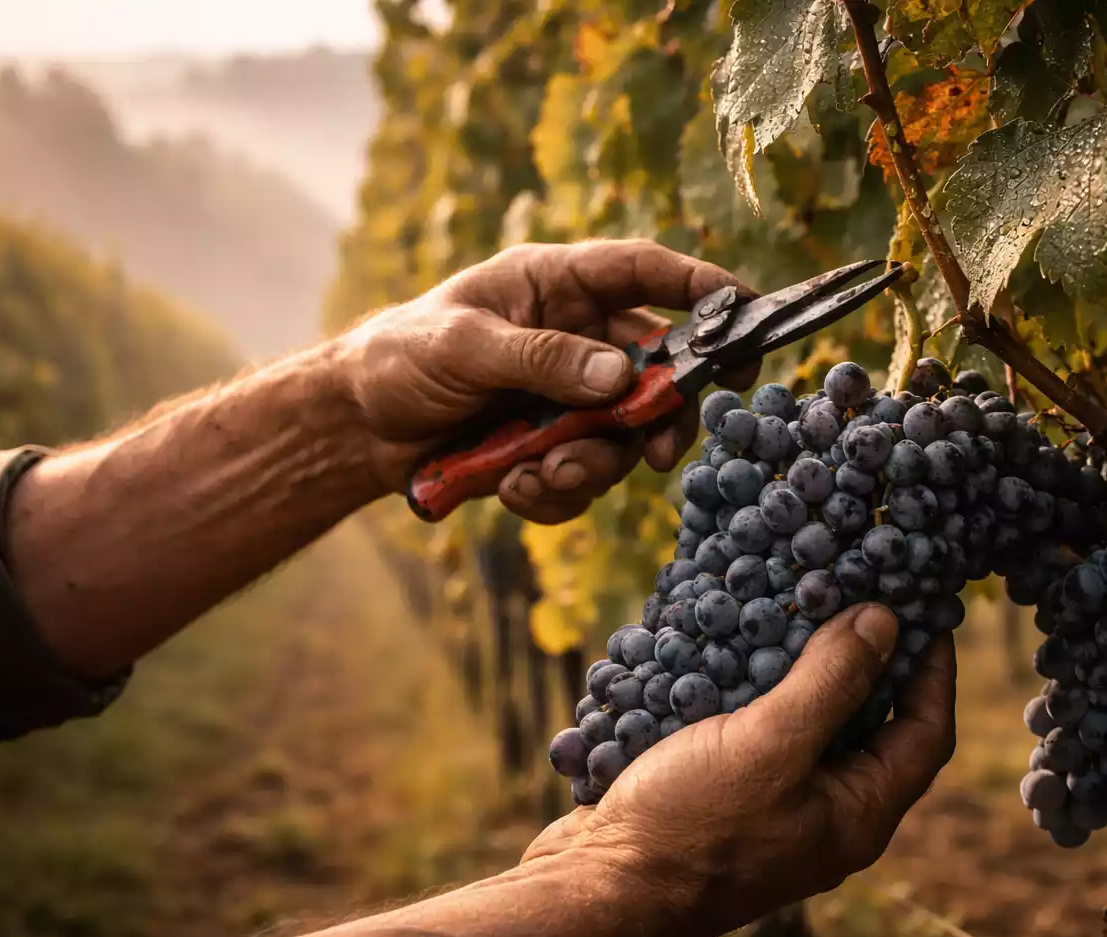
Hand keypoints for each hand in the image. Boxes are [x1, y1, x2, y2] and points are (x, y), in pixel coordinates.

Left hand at [335, 240, 758, 521]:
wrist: (357, 429)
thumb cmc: (400, 357)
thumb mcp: (463, 346)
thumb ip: (541, 358)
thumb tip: (623, 377)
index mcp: (559, 285)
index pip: (647, 273)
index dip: (703, 288)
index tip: (749, 312)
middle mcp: (578, 338)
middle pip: (660, 370)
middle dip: (664, 416)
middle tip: (662, 452)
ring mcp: (571, 398)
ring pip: (627, 437)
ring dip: (593, 466)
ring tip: (540, 476)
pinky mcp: (556, 448)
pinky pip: (587, 478)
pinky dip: (558, 493)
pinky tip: (515, 489)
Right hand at [522, 605, 956, 936]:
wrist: (596, 889)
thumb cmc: (692, 826)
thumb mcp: (771, 744)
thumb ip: (832, 682)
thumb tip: (885, 622)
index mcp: (857, 815)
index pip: (925, 733)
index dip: (935, 669)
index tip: (925, 608)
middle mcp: (823, 815)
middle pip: (870, 725)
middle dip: (866, 658)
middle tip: (858, 593)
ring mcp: (771, 808)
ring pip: (805, 723)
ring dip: (801, 664)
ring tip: (793, 603)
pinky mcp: (721, 796)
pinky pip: (753, 731)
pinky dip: (750, 686)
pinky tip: (728, 644)